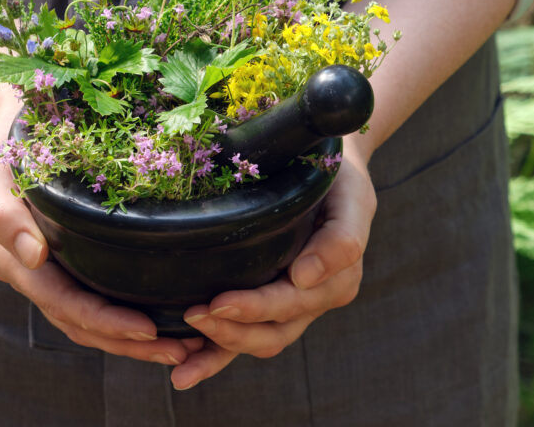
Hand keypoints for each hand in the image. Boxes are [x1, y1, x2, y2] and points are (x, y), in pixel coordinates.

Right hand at [0, 86, 203, 364]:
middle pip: (80, 323)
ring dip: (132, 341)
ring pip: (89, 322)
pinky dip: (126, 316)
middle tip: (182, 353)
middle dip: (128, 343)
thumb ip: (3, 215)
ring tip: (184, 348)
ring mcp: (45, 271)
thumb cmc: (5, 140)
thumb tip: (32, 256)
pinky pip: (93, 299)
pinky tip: (164, 319)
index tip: (148, 329)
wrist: (8, 118)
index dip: (105, 321)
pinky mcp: (63, 261)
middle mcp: (28, 272)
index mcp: (10, 259)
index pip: (63, 302)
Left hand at [171, 136, 376, 389]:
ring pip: (259, 341)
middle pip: (273, 331)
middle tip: (191, 316)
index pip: (293, 303)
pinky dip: (215, 355)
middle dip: (231, 331)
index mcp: (337, 278)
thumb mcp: (351, 197)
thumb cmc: (337, 179)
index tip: (218, 303)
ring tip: (181, 357)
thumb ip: (340, 239)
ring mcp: (292, 306)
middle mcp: (315, 299)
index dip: (256, 308)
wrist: (329, 167)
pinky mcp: (268, 303)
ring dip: (220, 350)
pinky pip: (244, 336)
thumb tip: (305, 279)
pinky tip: (184, 366)